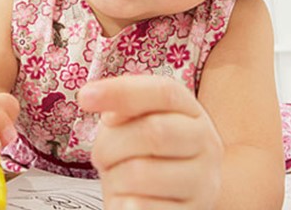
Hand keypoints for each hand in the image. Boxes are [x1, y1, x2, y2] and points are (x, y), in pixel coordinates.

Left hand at [78, 76, 223, 209]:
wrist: (170, 198)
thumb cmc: (145, 155)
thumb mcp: (134, 124)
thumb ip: (124, 109)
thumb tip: (111, 114)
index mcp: (190, 111)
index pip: (162, 92)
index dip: (121, 91)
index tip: (84, 97)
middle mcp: (206, 143)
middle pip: (153, 131)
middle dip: (111, 145)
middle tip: (100, 157)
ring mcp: (203, 182)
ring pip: (141, 174)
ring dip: (114, 178)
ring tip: (118, 179)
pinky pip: (140, 207)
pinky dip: (121, 203)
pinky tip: (127, 199)